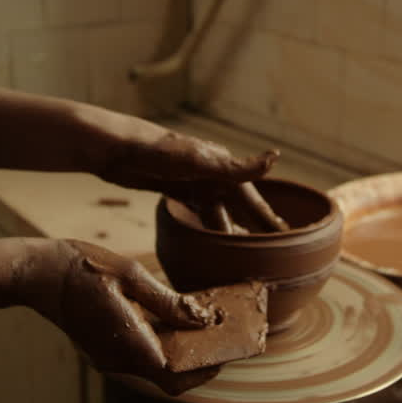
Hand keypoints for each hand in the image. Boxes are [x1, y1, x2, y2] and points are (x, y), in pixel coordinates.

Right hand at [14, 239, 220, 393]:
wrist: (37, 274)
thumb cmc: (81, 267)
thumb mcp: (130, 274)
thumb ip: (166, 300)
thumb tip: (199, 318)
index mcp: (127, 343)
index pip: (175, 376)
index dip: (204, 369)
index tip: (224, 349)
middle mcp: (118, 359)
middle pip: (168, 378)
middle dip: (197, 362)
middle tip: (217, 334)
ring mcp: (108, 357)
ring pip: (155, 368)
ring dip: (180, 353)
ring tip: (200, 322)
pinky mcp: (103, 349)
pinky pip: (140, 356)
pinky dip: (161, 344)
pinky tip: (171, 318)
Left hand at [79, 111, 283, 231]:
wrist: (114, 147)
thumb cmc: (156, 151)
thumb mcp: (199, 161)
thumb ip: (236, 166)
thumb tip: (275, 159)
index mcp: (222, 167)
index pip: (253, 198)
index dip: (268, 218)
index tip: (288, 237)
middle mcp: (212, 173)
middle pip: (238, 206)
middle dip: (254, 227)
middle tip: (273, 251)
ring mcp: (193, 181)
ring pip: (218, 211)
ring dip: (230, 230)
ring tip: (244, 255)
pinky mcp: (174, 186)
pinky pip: (197, 211)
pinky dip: (207, 226)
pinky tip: (209, 240)